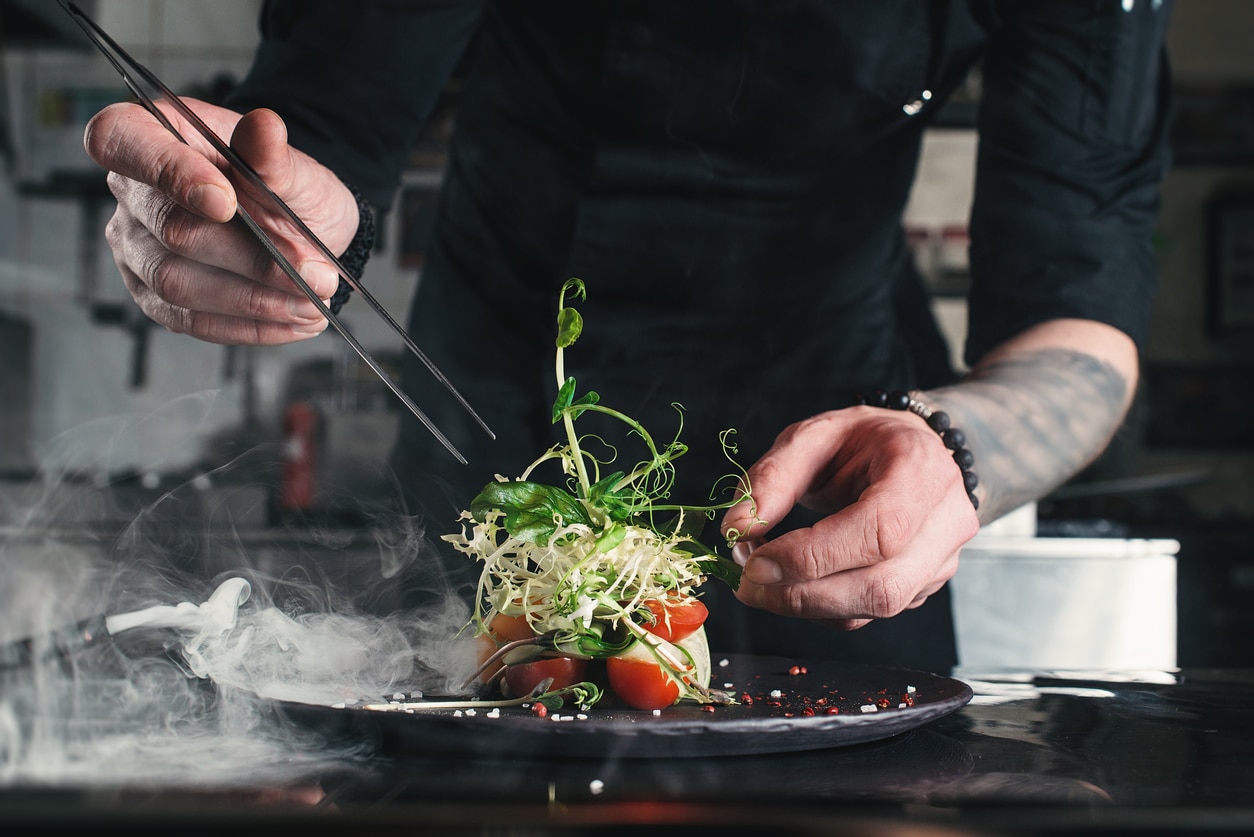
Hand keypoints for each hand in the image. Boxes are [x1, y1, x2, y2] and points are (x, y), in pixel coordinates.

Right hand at [83, 99, 358, 344]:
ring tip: (312, 303)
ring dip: (254, 300)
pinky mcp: (154, 296)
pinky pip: (191, 320)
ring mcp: (136, 249)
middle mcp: (131, 192)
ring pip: (178, 284)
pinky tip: (293, 322)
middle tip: (314, 275)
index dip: (168, 172)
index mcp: (149, 132)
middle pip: (171, 230)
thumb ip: (271, 154)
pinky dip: (248, 326)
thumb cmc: (284, 185)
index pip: (120, 140)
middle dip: (250, 258)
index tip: (228, 202)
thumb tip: (265, 126)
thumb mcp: (290, 164)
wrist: (300, 227)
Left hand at [720, 406, 979, 630]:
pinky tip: (793, 585)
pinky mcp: (924, 586)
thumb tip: (737, 527)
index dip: (813, 557)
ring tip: (762, 582)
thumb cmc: (865, 440)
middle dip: (803, 595)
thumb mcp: (814, 436)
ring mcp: (942, 560)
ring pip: (876, 608)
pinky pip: (871, 613)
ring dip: (807, 606)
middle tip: (747, 584)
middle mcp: (945, 521)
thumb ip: (773, 478)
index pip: (879, 532)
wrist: (915, 450)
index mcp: (922, 470)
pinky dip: (823, 608)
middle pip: (880, 586)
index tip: (756, 563)